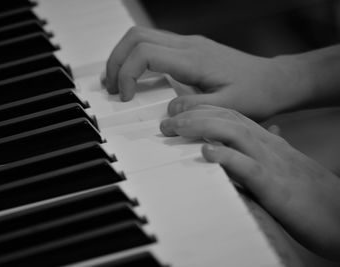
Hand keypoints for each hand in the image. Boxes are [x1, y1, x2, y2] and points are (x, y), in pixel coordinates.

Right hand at [104, 26, 310, 119]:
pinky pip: (153, 45)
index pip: (145, 53)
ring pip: (142, 37)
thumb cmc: (255, 94)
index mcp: (194, 59)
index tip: (125, 98)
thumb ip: (197, 110)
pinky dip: (136, 59)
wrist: (274, 81)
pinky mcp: (189, 49)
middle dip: (116, 61)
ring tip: (115, 83)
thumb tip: (167, 114)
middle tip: (110, 88)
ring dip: (124, 57)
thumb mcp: (230, 108)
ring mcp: (188, 44)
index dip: (127, 74)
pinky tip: (135, 78)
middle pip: (136, 37)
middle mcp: (187, 45)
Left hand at [160, 105, 339, 259]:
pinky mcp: (276, 186)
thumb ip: (265, 152)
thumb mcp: (282, 166)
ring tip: (177, 127)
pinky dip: (227, 157)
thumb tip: (254, 138)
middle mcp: (268, 146)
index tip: (177, 113)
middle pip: (228, 118)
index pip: (231, 116)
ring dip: (203, 127)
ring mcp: (272, 163)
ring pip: (236, 133)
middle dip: (195, 115)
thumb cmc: (309, 192)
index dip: (202, 110)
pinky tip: (207, 152)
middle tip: (166, 121)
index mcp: (267, 142)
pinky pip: (249, 167)